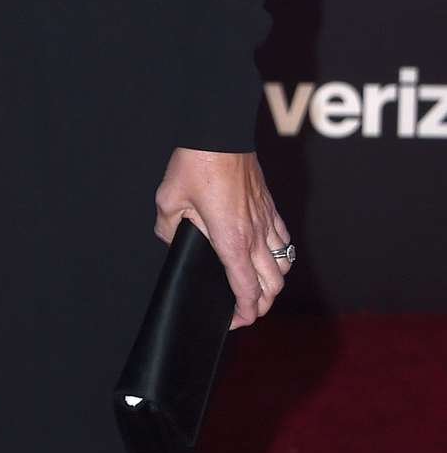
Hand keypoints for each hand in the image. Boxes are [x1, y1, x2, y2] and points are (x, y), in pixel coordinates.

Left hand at [154, 146, 292, 329]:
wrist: (219, 132)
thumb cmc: (196, 163)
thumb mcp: (169, 199)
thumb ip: (168, 228)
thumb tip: (173, 240)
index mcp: (231, 240)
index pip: (247, 291)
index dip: (244, 314)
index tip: (233, 321)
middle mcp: (255, 235)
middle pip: (272, 286)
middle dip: (261, 306)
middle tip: (244, 311)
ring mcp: (266, 220)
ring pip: (283, 266)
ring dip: (273, 283)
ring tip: (257, 288)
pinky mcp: (270, 206)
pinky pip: (284, 240)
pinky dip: (280, 256)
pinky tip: (267, 256)